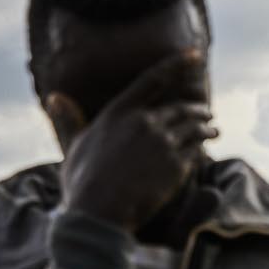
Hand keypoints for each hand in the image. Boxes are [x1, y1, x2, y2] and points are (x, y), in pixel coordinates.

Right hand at [49, 51, 215, 231]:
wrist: (101, 212)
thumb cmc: (82, 181)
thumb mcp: (73, 145)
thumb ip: (70, 119)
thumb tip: (55, 97)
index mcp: (120, 112)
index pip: (153, 80)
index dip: (177, 65)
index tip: (196, 56)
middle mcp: (145, 122)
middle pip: (181, 109)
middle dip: (197, 110)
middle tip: (207, 112)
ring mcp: (164, 144)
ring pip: (194, 129)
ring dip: (207, 128)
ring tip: (214, 130)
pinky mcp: (177, 166)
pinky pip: (196, 151)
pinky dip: (203, 148)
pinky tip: (206, 150)